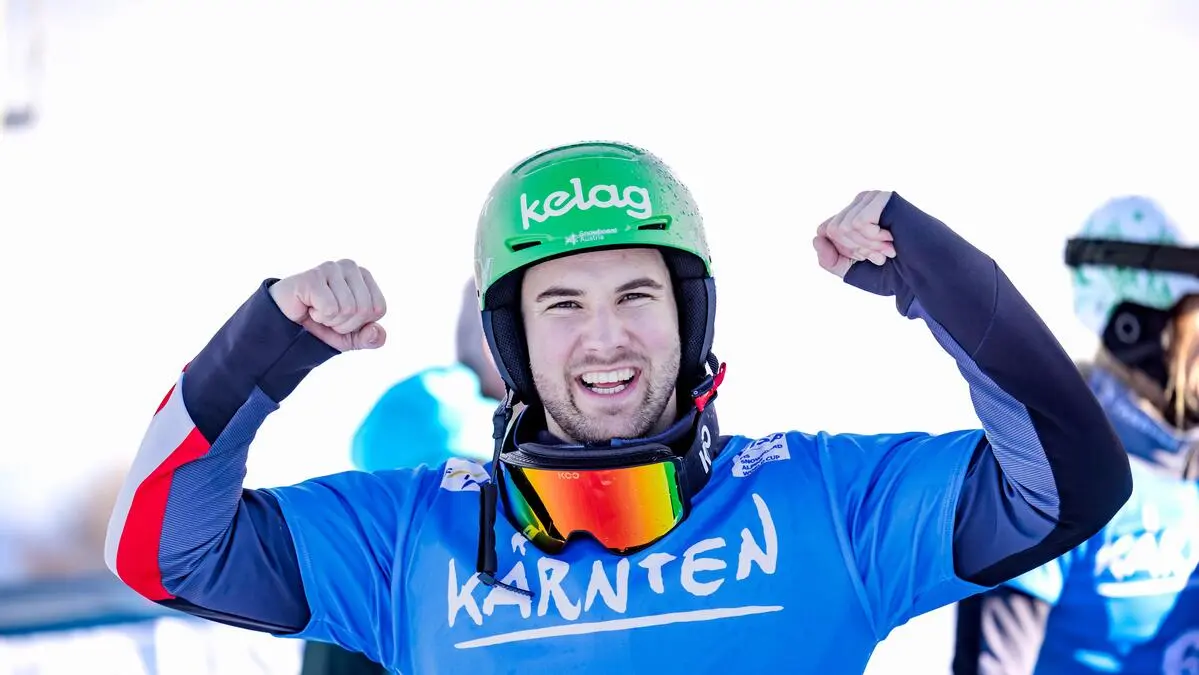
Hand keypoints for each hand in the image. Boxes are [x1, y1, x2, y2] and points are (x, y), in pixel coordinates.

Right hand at [269, 259, 387, 351]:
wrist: (284, 325)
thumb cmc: (320, 325)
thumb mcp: (351, 338)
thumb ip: (371, 338)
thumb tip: (377, 332)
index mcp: (364, 277)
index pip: (379, 309)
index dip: (360, 323)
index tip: (342, 318)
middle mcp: (350, 266)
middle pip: (364, 309)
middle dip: (345, 324)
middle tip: (326, 316)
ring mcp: (331, 268)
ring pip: (348, 309)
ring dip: (330, 320)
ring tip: (317, 310)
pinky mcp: (312, 276)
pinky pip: (330, 308)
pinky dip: (319, 316)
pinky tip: (308, 307)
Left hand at [813, 190, 897, 277]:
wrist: (928, 273)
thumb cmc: (896, 272)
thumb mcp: (853, 271)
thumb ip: (830, 260)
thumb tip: (816, 237)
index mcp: (852, 216)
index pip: (823, 231)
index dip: (844, 252)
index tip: (869, 258)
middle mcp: (860, 202)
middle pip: (832, 230)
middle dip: (856, 250)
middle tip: (882, 253)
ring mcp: (871, 198)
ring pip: (843, 227)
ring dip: (868, 246)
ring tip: (890, 246)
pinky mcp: (882, 198)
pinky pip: (857, 223)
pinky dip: (874, 238)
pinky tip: (893, 237)